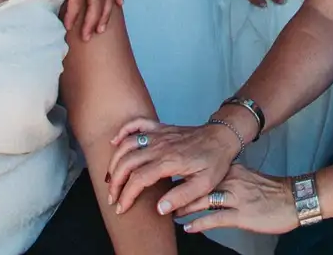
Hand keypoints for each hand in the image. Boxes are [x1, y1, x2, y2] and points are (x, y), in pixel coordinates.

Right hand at [107, 116, 242, 217]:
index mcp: (170, 161)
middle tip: (112, 197)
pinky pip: (137, 124)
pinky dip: (123, 131)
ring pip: (127, 144)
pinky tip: (115, 142)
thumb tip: (159, 208)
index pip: (139, 179)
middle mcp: (161, 146)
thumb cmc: (214, 162)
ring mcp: (160, 135)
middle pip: (127, 162)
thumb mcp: (204, 185)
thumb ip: (182, 197)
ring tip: (110, 177)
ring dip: (115, 160)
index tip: (121, 207)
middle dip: (115, 181)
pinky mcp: (161, 128)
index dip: (127, 195)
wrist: (222, 138)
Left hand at [175, 165, 299, 236]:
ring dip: (184, 209)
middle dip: (178, 193)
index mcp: (232, 170)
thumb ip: (227, 179)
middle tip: (161, 200)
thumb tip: (206, 183)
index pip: (201, 172)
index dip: (182, 178)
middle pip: (197, 185)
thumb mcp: (246, 178)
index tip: (166, 182)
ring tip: (170, 214)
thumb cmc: (270, 191)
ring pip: (203, 201)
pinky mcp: (242, 215)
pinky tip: (188, 228)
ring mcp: (237, 198)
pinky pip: (215, 219)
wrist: (294, 199)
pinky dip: (199, 223)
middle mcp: (232, 181)